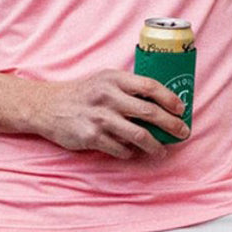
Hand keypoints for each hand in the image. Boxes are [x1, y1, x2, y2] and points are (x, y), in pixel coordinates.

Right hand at [32, 69, 188, 158]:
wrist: (48, 106)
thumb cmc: (83, 94)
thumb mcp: (104, 81)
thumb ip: (128, 88)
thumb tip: (160, 103)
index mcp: (114, 79)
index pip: (150, 86)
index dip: (169, 98)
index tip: (181, 109)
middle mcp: (108, 96)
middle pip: (149, 112)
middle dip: (171, 125)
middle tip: (182, 133)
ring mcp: (100, 117)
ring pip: (138, 135)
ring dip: (155, 145)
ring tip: (162, 150)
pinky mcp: (92, 137)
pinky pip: (120, 149)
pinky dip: (130, 152)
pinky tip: (132, 152)